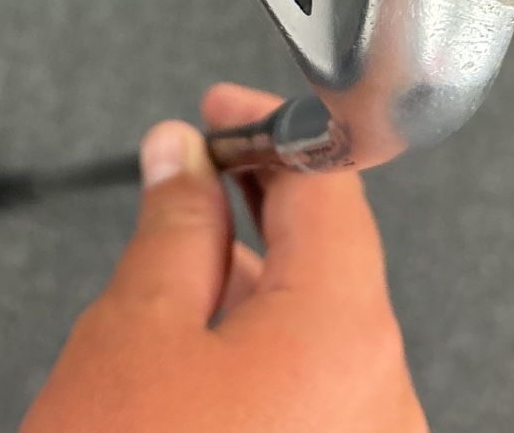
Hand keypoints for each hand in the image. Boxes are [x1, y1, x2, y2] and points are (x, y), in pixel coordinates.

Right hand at [22, 83, 429, 432]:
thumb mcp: (130, 331)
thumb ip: (170, 225)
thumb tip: (182, 157)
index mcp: (344, 334)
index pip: (330, 186)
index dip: (270, 133)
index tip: (223, 115)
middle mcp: (382, 397)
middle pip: (334, 263)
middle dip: (256, 213)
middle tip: (184, 181)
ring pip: (322, 335)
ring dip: (254, 292)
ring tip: (170, 287)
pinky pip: (318, 397)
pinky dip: (262, 360)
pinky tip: (197, 365)